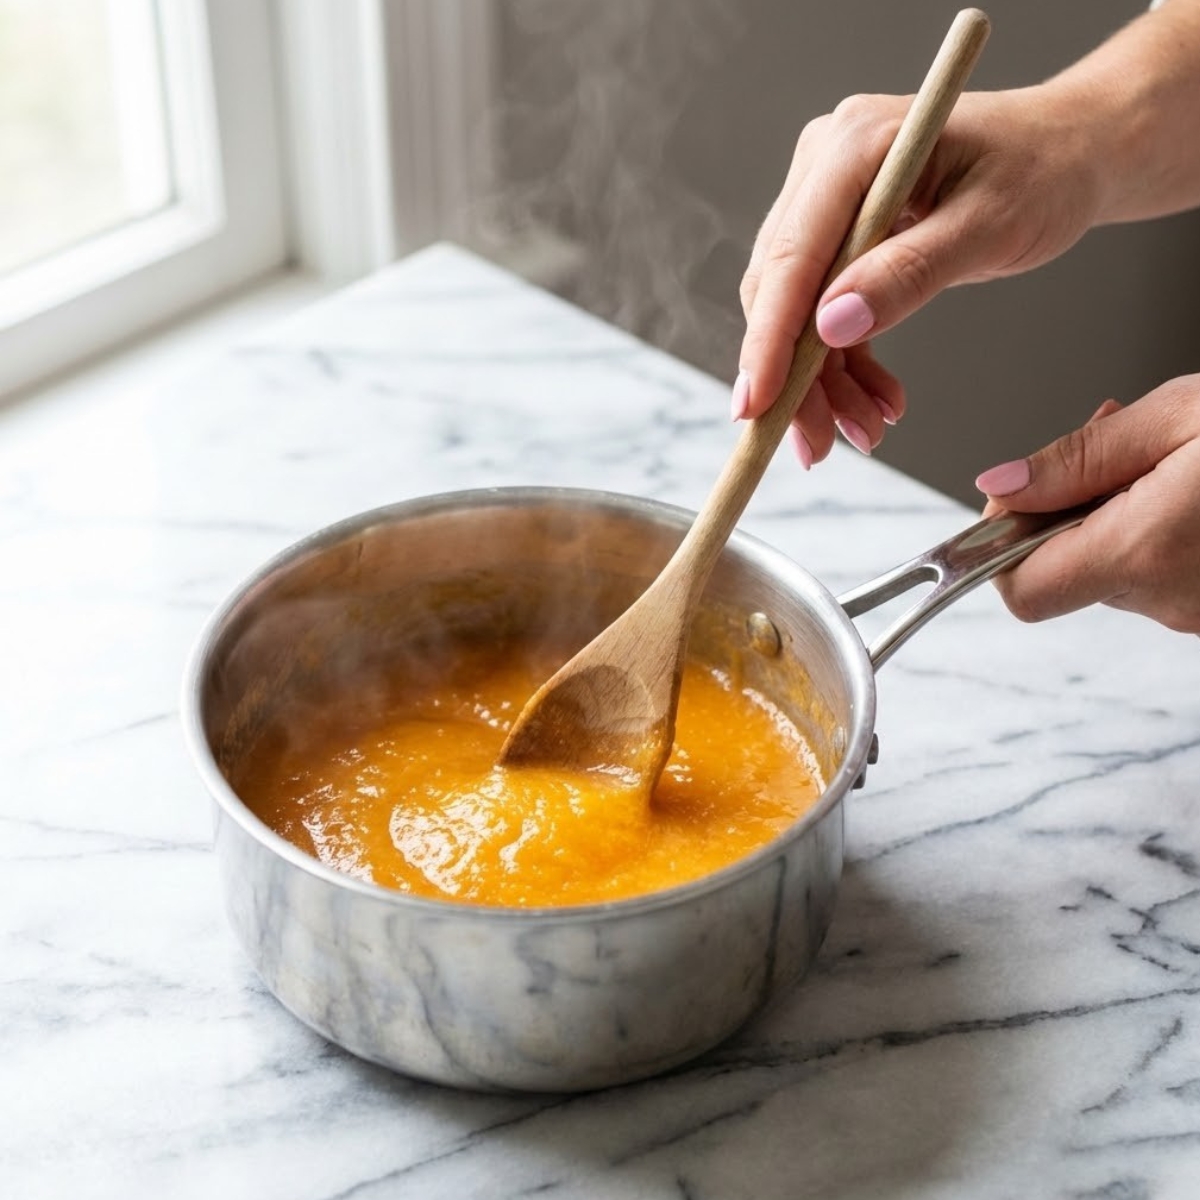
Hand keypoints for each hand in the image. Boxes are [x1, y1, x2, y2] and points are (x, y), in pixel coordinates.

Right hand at [734, 86, 1103, 463]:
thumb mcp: (990, 225)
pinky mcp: (838, 234)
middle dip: (797, 378)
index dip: (768, 340)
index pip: (791, 257)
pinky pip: (822, 313)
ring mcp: (826, 201)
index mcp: (852, 146)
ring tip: (868, 430)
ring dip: (823, 382)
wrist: (1067, 154)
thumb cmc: (1043, 172)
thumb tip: (831, 325)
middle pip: (781, 292)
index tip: (755, 408)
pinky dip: (844, 364)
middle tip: (820, 446)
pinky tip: (876, 399)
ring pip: (795, 313)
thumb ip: (909, 273)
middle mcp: (823, 168)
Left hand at [975, 375, 1199, 632]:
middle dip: (1062, 511)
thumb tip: (1002, 486)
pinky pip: (1151, 573)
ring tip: (1157, 458)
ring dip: (1109, 516)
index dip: (1003, 543)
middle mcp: (1168, 596)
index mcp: (1145, 551)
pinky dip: (1148, 531)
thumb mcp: (1179, 417)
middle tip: (1107, 447)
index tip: (1017, 495)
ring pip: (1106, 570)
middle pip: (1060, 574)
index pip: (1020, 587)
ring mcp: (1195, 607)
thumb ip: (1080, 458)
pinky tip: (1180, 485)